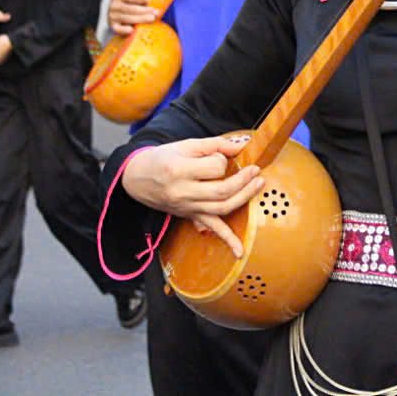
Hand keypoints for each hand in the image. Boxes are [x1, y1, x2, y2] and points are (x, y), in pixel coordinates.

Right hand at [109, 0, 157, 35]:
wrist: (112, 11)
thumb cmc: (126, 3)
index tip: (151, 0)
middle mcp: (114, 5)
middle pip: (130, 8)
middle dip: (144, 10)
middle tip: (156, 12)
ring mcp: (113, 16)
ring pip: (127, 18)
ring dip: (140, 19)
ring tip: (152, 19)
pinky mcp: (113, 26)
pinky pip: (117, 28)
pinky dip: (123, 30)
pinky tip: (132, 30)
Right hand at [122, 137, 265, 257]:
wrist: (137, 178)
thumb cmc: (163, 159)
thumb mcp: (186, 145)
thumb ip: (215, 144)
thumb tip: (243, 145)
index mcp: (179, 171)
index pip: (214, 168)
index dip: (223, 160)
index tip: (222, 156)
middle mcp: (183, 193)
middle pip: (222, 191)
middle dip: (243, 180)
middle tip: (256, 170)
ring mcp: (187, 208)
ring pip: (221, 208)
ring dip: (244, 198)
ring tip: (258, 185)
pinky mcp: (190, 216)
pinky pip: (211, 229)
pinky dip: (228, 241)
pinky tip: (240, 252)